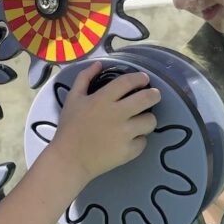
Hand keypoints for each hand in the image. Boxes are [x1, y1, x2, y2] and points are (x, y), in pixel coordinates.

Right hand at [46, 61, 160, 183]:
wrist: (69, 159)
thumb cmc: (69, 128)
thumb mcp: (72, 98)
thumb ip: (84, 78)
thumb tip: (99, 64)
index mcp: (103, 99)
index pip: (128, 82)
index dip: (140, 78)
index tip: (144, 79)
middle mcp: (117, 114)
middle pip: (147, 99)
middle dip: (154, 95)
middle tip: (153, 95)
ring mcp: (124, 134)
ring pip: (150, 121)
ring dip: (148, 118)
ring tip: (142, 120)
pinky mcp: (128, 151)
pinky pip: (143, 141)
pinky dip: (139, 139)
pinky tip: (131, 138)